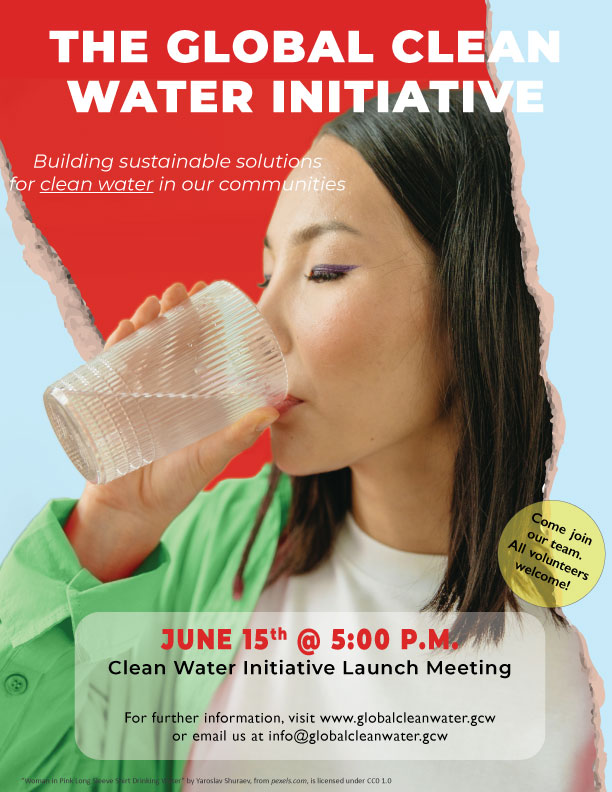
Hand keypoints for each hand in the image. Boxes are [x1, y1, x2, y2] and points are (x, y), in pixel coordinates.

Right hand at [65, 282, 279, 581]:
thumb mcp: (211, 457)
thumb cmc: (176, 485)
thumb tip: (272, 411)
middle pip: (168, 339)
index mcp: (192, 394)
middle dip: (173, 310)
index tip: (210, 293)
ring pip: (140, 346)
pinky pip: (109, 368)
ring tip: (154, 303)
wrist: (131, 510)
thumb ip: (238, 437)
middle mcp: (165, 387)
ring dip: (145, 321)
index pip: (198, 347)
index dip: (203, 319)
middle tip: (180, 290)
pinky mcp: (108, 403)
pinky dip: (114, 347)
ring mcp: (135, 392)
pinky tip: (123, 329)